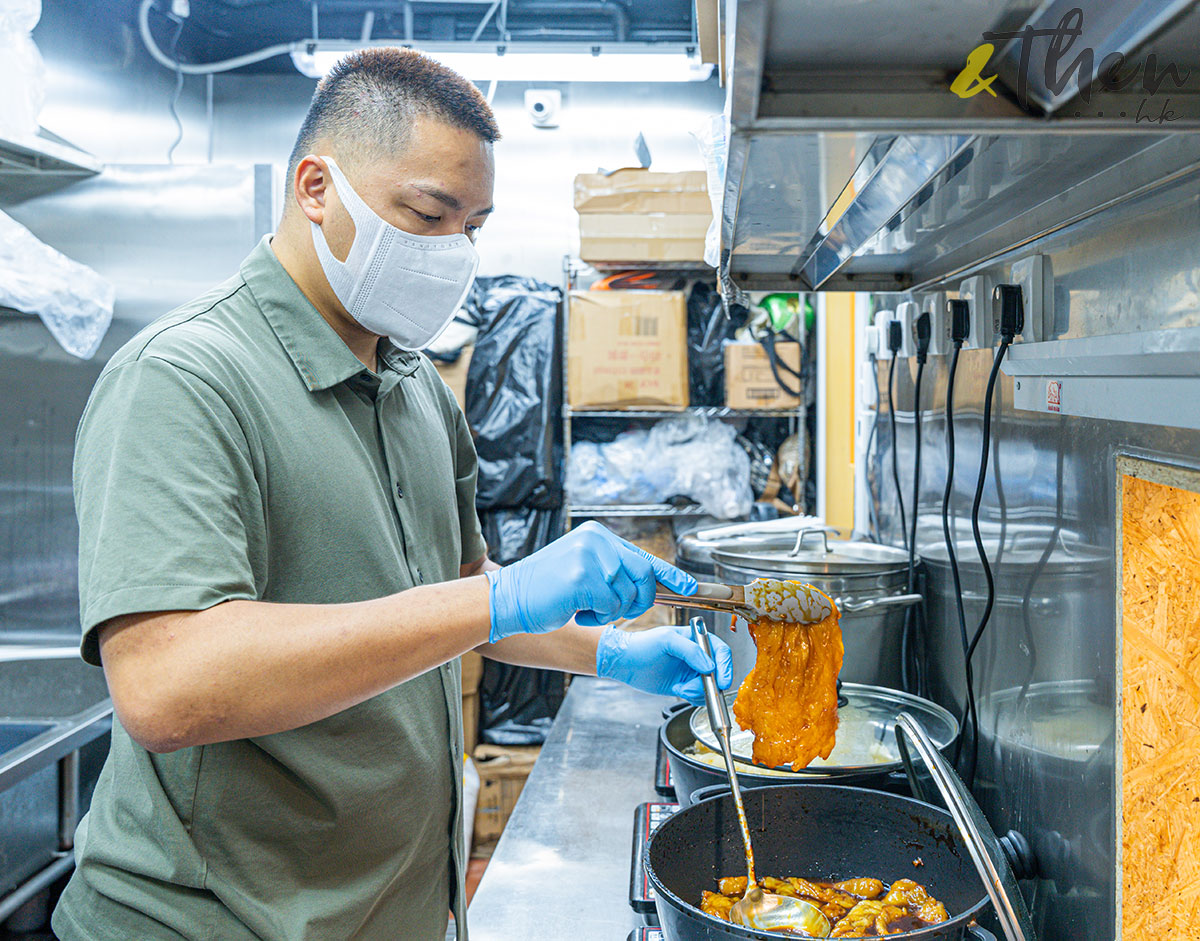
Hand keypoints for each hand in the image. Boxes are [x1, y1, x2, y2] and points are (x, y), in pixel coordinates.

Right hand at [485, 521, 696, 642]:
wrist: (507, 597)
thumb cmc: (544, 590)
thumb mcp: (583, 570)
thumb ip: (612, 571)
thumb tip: (649, 584)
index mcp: (598, 535)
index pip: (643, 554)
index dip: (671, 574)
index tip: (690, 586)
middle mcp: (596, 540)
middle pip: (644, 575)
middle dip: (638, 601)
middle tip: (613, 610)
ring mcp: (589, 557)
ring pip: (628, 595)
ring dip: (610, 612)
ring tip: (582, 606)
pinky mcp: (582, 578)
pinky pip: (610, 607)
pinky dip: (596, 617)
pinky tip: (575, 610)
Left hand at [596, 624, 733, 704]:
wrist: (625, 662)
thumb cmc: (642, 645)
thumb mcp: (666, 641)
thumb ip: (690, 651)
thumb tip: (709, 666)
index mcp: (697, 639)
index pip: (721, 651)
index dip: (725, 666)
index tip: (722, 681)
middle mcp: (698, 655)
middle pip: (719, 671)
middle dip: (711, 683)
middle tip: (697, 688)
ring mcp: (692, 671)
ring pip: (710, 686)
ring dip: (698, 691)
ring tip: (681, 688)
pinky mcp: (686, 685)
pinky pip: (700, 695)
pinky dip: (693, 697)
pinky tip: (678, 690)